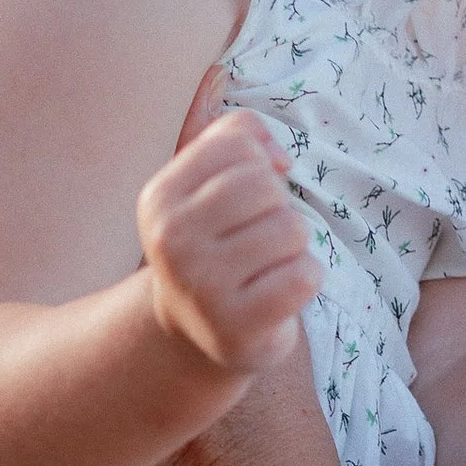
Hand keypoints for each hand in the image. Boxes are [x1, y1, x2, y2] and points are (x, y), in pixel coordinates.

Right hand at [136, 108, 321, 381]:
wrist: (195, 329)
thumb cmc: (216, 241)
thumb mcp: (209, 180)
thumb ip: (239, 136)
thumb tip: (279, 158)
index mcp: (159, 198)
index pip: (237, 146)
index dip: (258, 165)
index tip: (246, 198)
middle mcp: (171, 241)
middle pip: (266, 186)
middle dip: (278, 206)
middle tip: (258, 237)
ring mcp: (201, 287)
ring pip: (292, 230)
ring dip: (295, 246)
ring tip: (266, 265)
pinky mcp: (237, 325)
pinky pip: (304, 276)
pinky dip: (306, 279)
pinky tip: (278, 292)